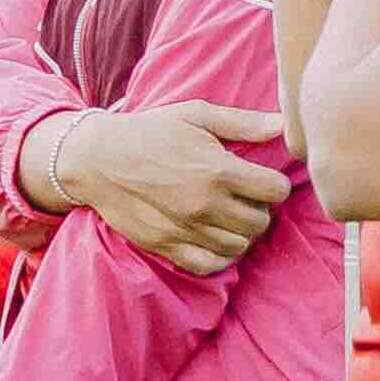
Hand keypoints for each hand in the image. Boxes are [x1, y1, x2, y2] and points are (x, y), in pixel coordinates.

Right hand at [39, 101, 289, 276]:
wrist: (97, 159)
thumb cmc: (149, 132)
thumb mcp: (195, 115)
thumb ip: (242, 123)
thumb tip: (282, 125)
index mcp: (218, 169)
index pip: (275, 190)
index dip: (274, 184)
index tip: (261, 178)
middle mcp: (206, 204)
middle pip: (260, 221)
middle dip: (259, 208)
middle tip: (244, 196)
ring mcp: (186, 229)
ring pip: (239, 245)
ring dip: (240, 232)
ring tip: (227, 214)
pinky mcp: (168, 246)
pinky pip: (210, 264)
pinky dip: (219, 255)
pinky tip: (213, 236)